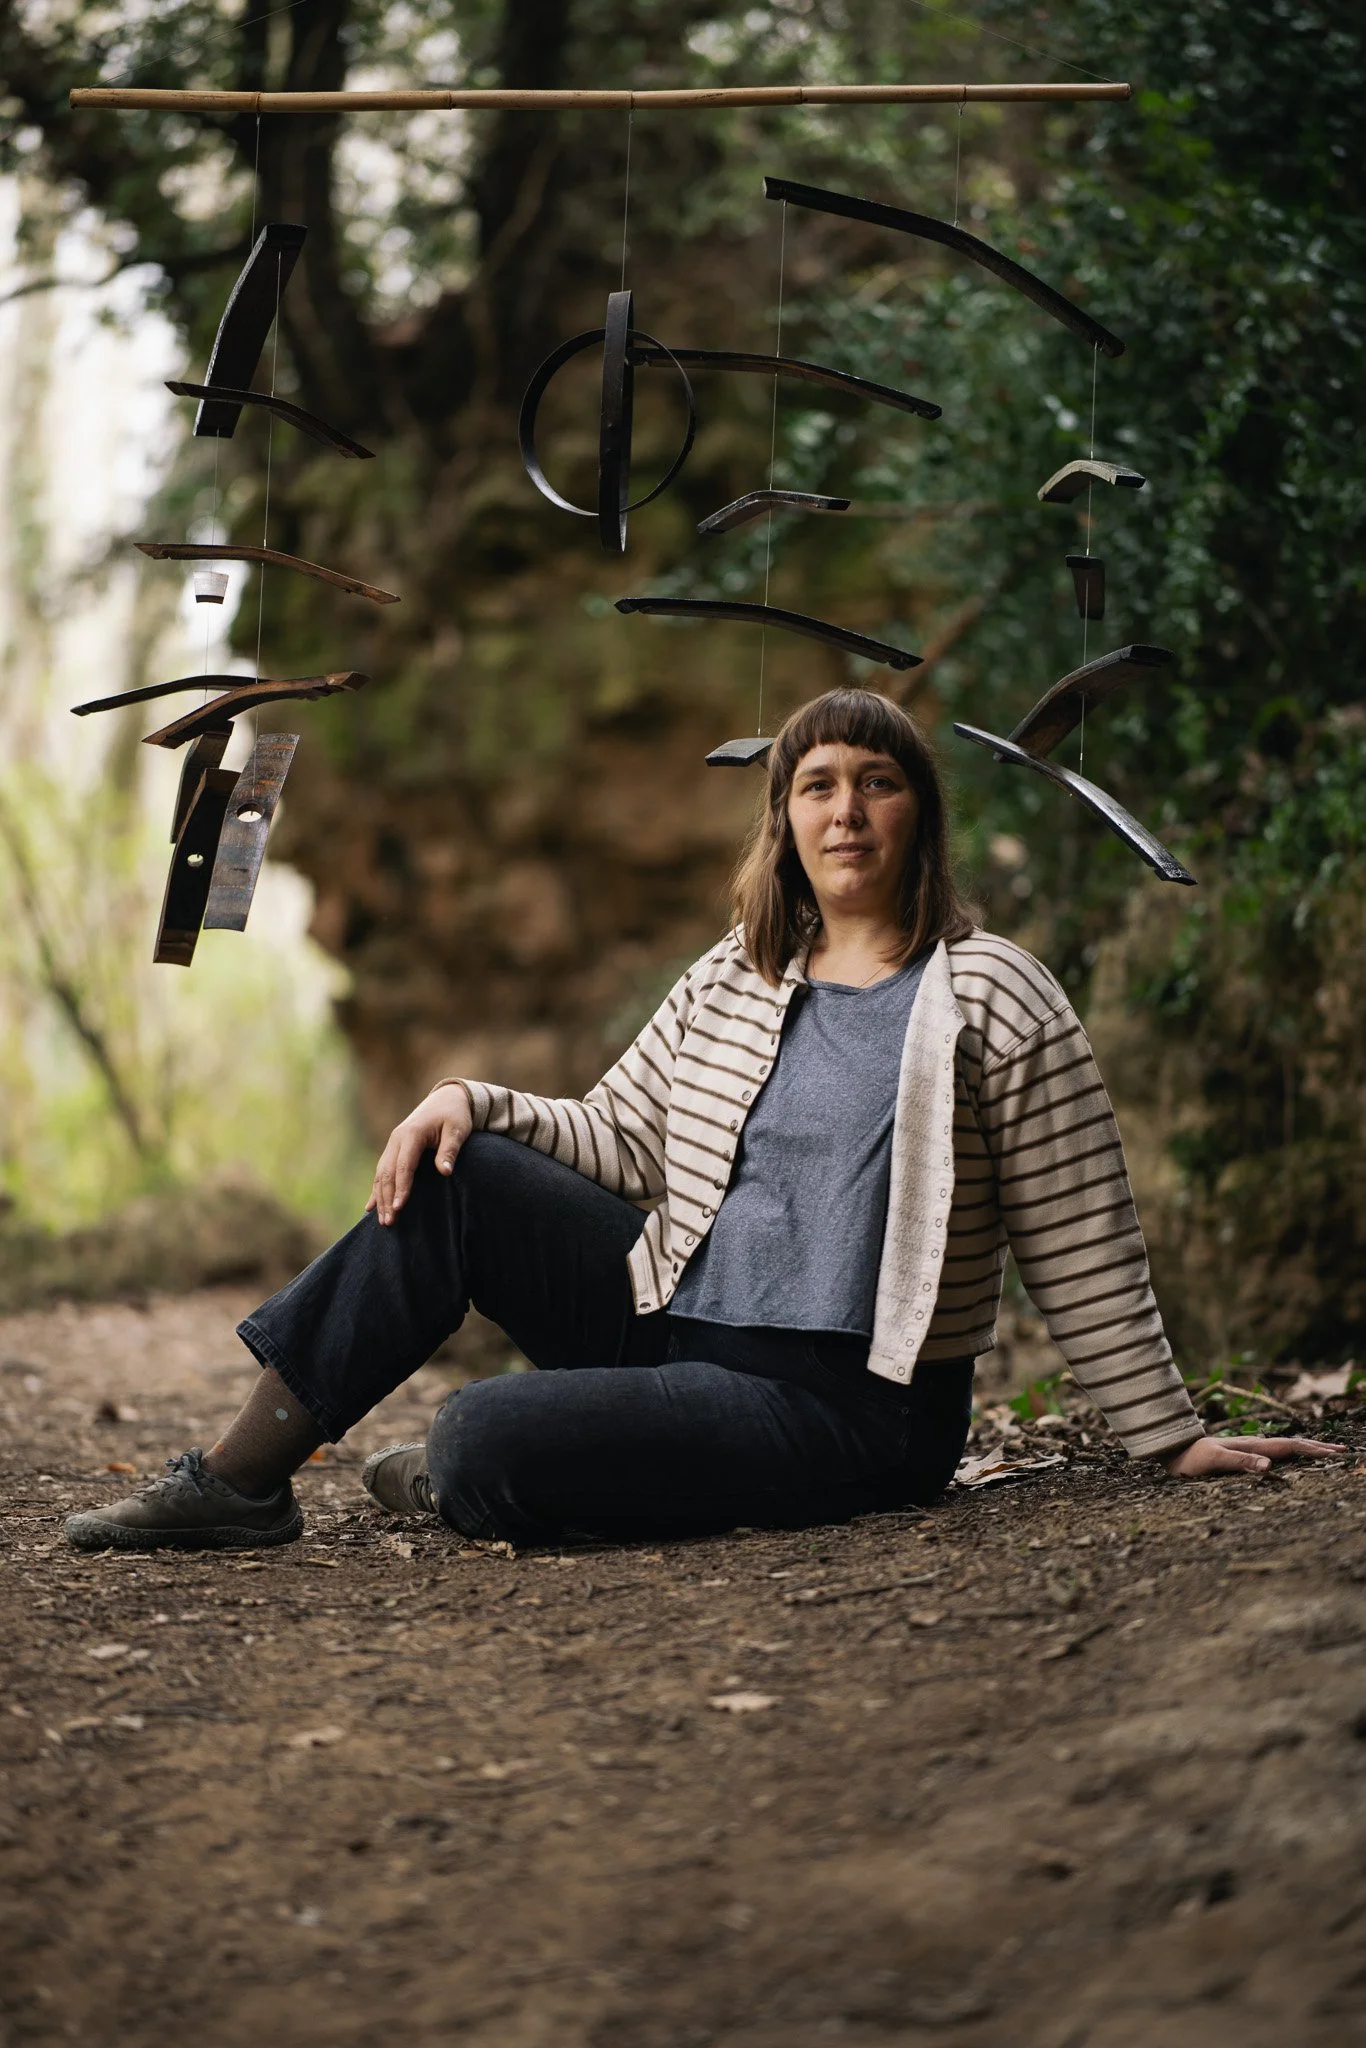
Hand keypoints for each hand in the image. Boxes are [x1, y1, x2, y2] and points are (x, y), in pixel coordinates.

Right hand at [366, 1083, 472, 1225]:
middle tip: (389, 1222)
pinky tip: (370, 1207)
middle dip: (386, 1198)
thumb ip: (450, 1150)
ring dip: (380, 1197)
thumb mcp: (458, 1130)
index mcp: (412, 1133)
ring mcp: (393, 1144)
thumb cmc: (455, 1116)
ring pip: (381, 1174)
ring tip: (383, 1221)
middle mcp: (397, 1138)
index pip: (404, 1165)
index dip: (401, 1187)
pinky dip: (376, 1190)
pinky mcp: (394, 1148)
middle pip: (387, 1172)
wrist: (447, 1098)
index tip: (399, 1207)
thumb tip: (445, 1172)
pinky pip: (382, 1171)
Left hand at [1162, 1433, 1346, 1477]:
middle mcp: (1253, 1446)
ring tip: (1324, 1453)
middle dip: (1317, 1448)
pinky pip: (1273, 1455)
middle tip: (1342, 1451)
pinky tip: (1291, 1460)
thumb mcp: (1213, 1461)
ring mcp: (1248, 1450)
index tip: (1336, 1452)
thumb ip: (1239, 1462)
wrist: (1170, 1451)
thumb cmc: (1189, 1459)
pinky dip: (1290, 1456)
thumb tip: (1270, 1465)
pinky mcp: (1241, 1457)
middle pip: (1291, 1445)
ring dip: (1306, 1450)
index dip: (1313, 1450)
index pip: (1289, 1447)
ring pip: (1284, 1448)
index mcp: (1251, 1446)